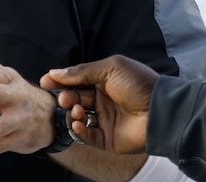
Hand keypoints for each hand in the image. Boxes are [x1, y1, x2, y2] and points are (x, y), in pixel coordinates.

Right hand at [40, 54, 157, 154]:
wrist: (159, 111)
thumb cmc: (138, 84)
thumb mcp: (109, 68)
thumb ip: (82, 71)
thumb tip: (55, 72)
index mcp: (104, 81)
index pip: (77, 81)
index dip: (61, 81)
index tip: (46, 81)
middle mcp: (103, 100)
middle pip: (75, 98)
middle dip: (66, 97)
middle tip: (64, 99)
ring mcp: (104, 119)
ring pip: (78, 117)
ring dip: (72, 113)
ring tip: (76, 110)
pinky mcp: (107, 138)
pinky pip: (86, 135)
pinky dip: (79, 130)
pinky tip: (79, 123)